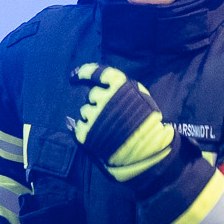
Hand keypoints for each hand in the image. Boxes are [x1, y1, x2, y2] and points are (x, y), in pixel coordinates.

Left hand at [70, 64, 174, 182]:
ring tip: (106, 128)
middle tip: (109, 114)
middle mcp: (104, 98)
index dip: (84, 72)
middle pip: (92, 95)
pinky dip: (87, 130)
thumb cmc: (148, 123)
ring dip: (93, 116)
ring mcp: (93, 116)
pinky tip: (98, 135)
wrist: (147, 150)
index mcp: (119, 86)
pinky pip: (80, 127)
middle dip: (98, 102)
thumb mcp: (142, 97)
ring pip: (85, 111)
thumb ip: (123, 89)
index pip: (96, 73)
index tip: (74, 76)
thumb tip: (104, 86)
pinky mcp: (86, 134)